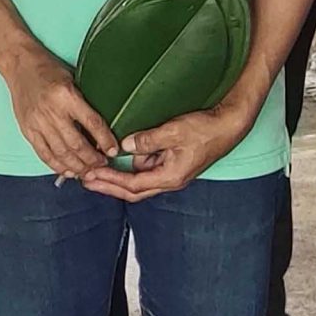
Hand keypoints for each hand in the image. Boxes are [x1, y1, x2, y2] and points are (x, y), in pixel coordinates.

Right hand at [0, 47, 117, 177]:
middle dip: (92, 159)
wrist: (19, 64)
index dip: (105, 140)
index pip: (92, 123)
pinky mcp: (27, 130)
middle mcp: (51, 111)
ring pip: (61, 153)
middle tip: (103, 165)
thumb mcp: (73, 79)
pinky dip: (57, 166)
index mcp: (66, 95)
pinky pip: (44, 154)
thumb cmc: (48, 69)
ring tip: (89, 171)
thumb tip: (102, 129)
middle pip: (76, 144)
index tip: (114, 151)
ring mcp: (37, 122)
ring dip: (77, 166)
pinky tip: (68, 171)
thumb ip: (84, 103)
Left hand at [80, 98, 256, 200]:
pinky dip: (132, 164)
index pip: (133, 186)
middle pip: (133, 190)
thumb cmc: (206, 129)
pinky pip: (148, 166)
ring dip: (119, 174)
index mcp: (171, 177)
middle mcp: (170, 179)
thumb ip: (148, 139)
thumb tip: (126, 145)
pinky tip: (120, 153)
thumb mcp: (174, 131)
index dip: (110, 182)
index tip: (91, 176)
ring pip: (140, 178)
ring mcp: (172, 171)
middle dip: (108, 185)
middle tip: (86, 179)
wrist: (229, 125)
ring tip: (96, 165)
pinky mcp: (174, 162)